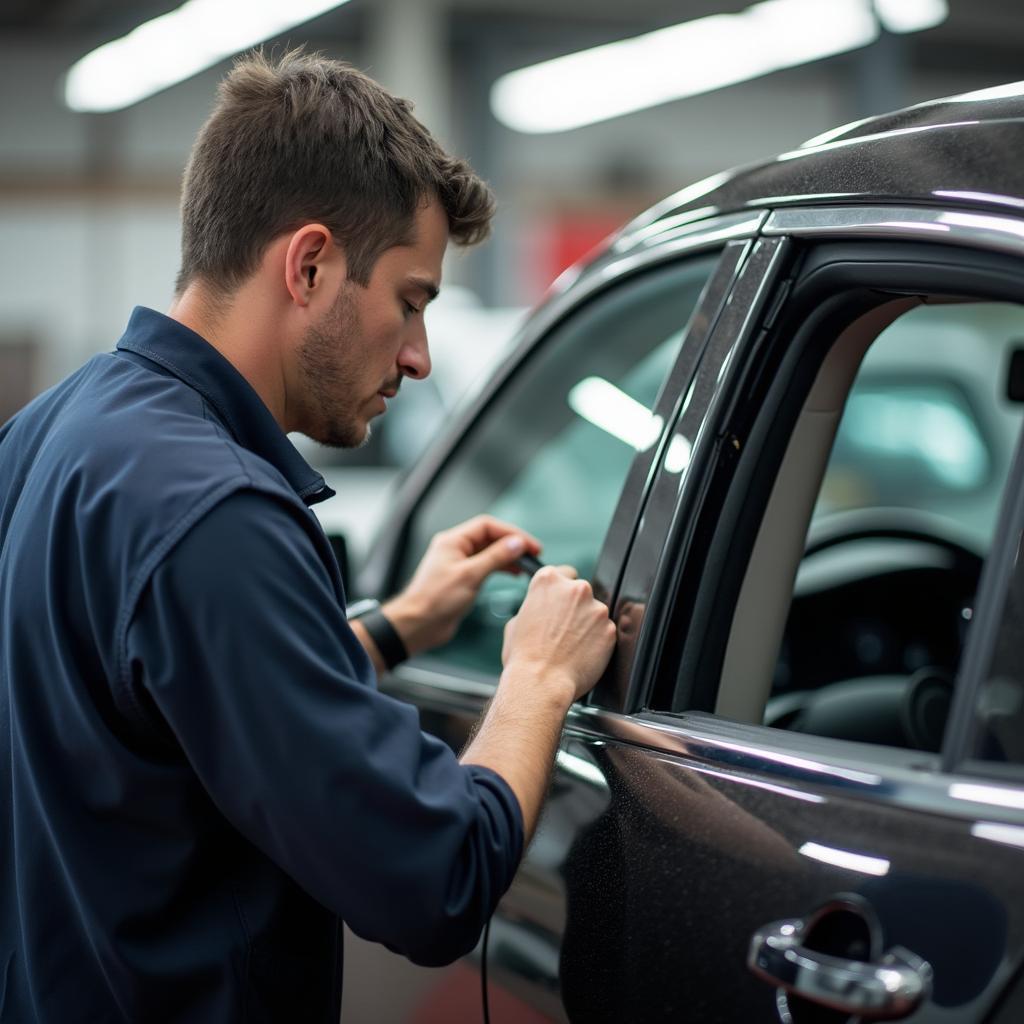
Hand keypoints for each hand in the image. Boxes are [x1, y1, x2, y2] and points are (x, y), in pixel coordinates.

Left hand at [382, 515, 539, 655]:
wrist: (418, 625)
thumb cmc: (435, 600)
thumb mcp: (470, 576)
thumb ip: (495, 557)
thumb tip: (517, 543)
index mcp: (453, 541)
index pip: (487, 526)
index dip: (511, 533)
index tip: (529, 544)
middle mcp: (456, 548)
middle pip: (490, 537)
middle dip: (512, 543)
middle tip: (533, 553)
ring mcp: (459, 563)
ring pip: (489, 552)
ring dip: (508, 556)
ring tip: (526, 565)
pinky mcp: (462, 578)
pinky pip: (486, 566)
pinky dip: (501, 568)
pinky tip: (513, 574)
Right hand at [500, 566, 616, 706]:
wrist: (541, 682)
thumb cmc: (524, 657)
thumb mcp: (515, 622)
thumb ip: (533, 606)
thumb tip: (541, 608)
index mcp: (548, 580)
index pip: (563, 573)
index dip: (560, 590)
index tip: (559, 602)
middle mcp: (575, 588)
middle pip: (581, 591)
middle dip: (574, 607)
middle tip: (562, 629)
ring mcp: (596, 608)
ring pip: (594, 612)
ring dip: (587, 624)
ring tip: (570, 645)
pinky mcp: (609, 629)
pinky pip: (605, 631)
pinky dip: (597, 641)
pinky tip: (582, 653)